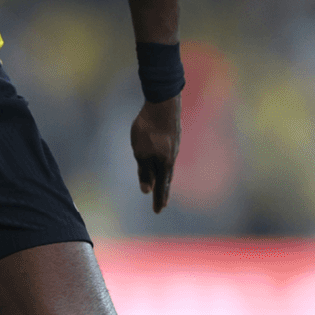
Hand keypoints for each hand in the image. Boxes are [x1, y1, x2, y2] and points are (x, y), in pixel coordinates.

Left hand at [130, 96, 180, 213]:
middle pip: (166, 178)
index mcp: (164, 164)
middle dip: (163, 191)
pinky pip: (167, 155)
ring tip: (162, 184)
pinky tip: (163, 159)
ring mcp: (173, 146)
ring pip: (167, 165)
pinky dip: (164, 163)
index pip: (161, 186)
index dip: (158, 199)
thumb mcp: (141, 153)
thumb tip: (146, 190)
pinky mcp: (171, 135)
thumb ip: (144, 172)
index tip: (157, 211)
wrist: (163, 103)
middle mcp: (171, 157)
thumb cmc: (149, 130)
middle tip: (163, 203)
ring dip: (164, 177)